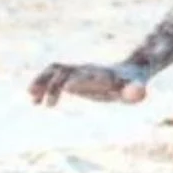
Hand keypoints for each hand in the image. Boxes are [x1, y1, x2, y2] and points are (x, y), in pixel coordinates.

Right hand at [30, 62, 147, 105]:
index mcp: (101, 74)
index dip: (78, 81)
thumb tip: (139, 93)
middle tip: (41, 98)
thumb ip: (136, 90)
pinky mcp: (72, 77)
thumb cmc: (132, 84)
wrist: (128, 74)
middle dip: (52, 82)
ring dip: (42, 82)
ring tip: (33, 99)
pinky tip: (37, 102)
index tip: (67, 88)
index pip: (87, 75)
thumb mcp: (136, 89)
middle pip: (65, 70)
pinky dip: (42, 86)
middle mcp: (86, 70)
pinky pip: (53, 78)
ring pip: (55, 71)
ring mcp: (78, 72)